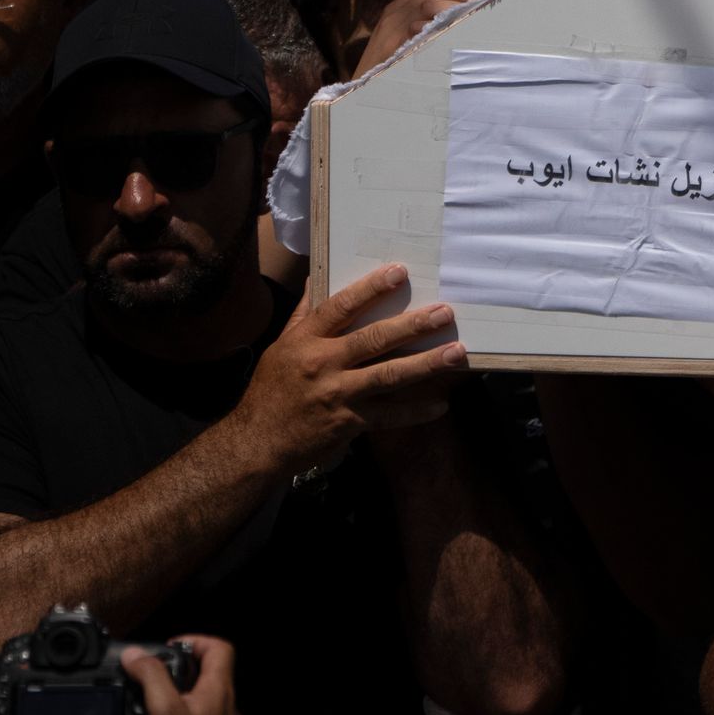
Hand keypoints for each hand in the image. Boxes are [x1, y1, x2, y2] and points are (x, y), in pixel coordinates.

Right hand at [120, 639, 251, 714]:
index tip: (169, 649)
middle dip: (170, 683)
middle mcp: (223, 708)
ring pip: (190, 714)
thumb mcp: (165, 711)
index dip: (194, 641)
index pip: (218, 648)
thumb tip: (136, 655)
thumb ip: (151, 679)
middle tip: (147, 690)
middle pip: (202, 679)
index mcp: (217, 690)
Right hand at [227, 266, 466, 472]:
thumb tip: (319, 277)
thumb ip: (305, 313)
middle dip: (412, 325)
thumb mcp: (282, 346)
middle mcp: (323, 364)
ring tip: (456, 352)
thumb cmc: (272, 390)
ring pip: (388, 375)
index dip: (370, 288)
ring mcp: (338, 394)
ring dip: (425, 364)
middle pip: (373, 339)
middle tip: (444, 312)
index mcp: (306, 340)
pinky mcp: (349, 423)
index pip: (341, 307)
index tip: (400, 272)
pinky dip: (415, 411)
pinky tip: (441, 405)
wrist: (256, 442)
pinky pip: (389, 415)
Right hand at [354, 0, 496, 78]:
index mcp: (402, 7)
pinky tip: (464, 28)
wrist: (362, 91)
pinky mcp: (392, 44)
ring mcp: (392, 26)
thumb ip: (434, 23)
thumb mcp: (414, 39)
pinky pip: (420, 28)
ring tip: (484, 9)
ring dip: (460, 3)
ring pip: (429, 2)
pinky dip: (443, 25)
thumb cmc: (394, 67)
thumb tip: (472, 14)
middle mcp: (396, 11)